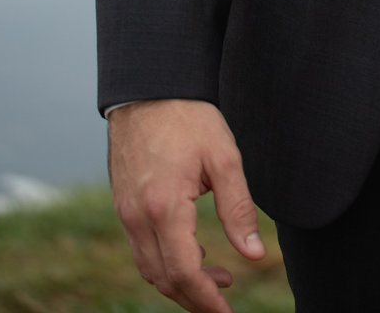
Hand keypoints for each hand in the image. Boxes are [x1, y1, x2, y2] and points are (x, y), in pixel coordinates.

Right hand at [108, 99, 265, 312]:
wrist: (149, 88)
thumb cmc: (190, 117)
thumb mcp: (224, 157)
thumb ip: (239, 209)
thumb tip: (255, 254)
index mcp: (164, 207)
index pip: (183, 273)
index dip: (206, 299)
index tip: (227, 312)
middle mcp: (137, 217)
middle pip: (163, 278)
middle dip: (194, 297)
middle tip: (225, 299)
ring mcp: (126, 212)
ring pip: (149, 267)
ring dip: (180, 281)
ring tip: (217, 276)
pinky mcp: (123, 204)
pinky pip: (141, 248)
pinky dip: (165, 261)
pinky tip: (192, 251)